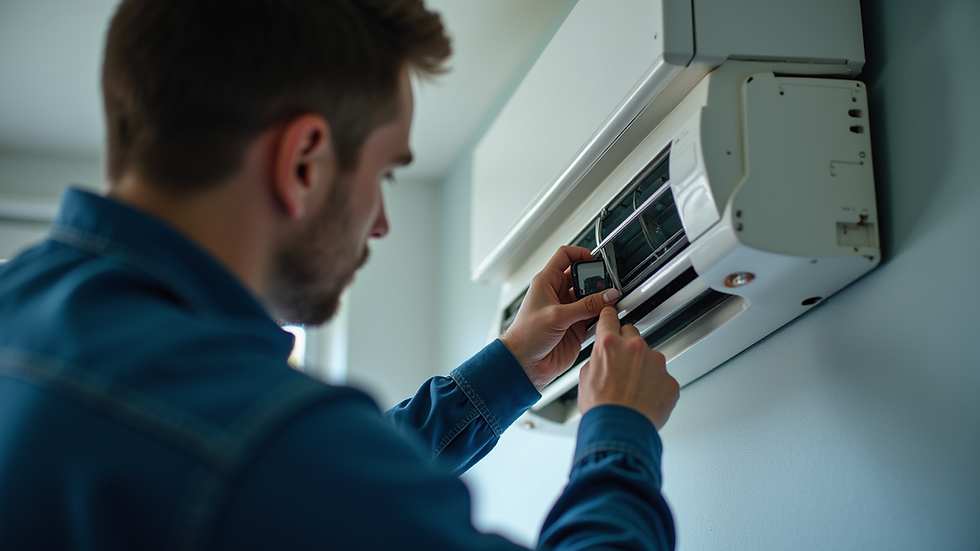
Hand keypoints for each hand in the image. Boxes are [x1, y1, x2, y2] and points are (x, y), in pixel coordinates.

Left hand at [500, 246, 619, 390]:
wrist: (524, 364)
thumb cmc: (525, 336)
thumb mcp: (556, 316)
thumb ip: (585, 306)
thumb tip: (607, 296)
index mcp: (547, 283)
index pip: (565, 257)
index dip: (580, 253)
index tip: (595, 259)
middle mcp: (558, 295)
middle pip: (583, 278)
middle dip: (597, 281)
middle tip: (608, 287)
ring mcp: (568, 311)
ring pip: (591, 298)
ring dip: (601, 300)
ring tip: (611, 302)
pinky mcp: (576, 327)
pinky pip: (594, 317)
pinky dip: (602, 317)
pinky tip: (607, 318)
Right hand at [578, 306, 678, 429]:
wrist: (620, 431)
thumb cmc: (601, 409)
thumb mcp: (585, 378)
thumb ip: (597, 360)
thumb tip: (602, 358)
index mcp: (610, 344)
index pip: (609, 318)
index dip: (609, 317)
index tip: (611, 315)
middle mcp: (635, 348)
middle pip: (632, 334)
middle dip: (626, 346)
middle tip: (620, 366)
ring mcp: (656, 363)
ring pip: (649, 357)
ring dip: (642, 367)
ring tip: (631, 389)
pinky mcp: (669, 380)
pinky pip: (662, 377)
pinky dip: (655, 385)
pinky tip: (644, 398)